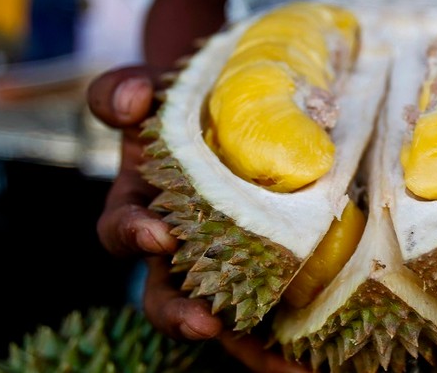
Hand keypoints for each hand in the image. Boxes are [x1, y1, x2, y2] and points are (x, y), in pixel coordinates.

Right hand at [87, 67, 308, 372]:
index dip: (134, 234)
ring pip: (221, 319)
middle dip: (179, 313)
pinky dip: (285, 345)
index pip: (123, 231)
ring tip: (281, 368)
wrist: (226, 106)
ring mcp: (219, 267)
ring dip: (244, 347)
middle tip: (203, 323)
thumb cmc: (181, 104)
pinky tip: (316, 361)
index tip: (158, 234)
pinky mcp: (261, 275)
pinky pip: (267, 318)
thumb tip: (132, 99)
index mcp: (141, 207)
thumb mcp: (147, 91)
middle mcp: (175, 249)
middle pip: (163, 295)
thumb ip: (120, 91)